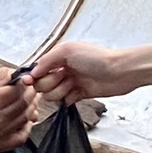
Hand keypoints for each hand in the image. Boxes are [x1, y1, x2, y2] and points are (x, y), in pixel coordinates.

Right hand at [0, 68, 34, 152]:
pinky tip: (26, 118)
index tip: (24, 77)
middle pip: (25, 101)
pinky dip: (28, 124)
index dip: (23, 81)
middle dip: (30, 91)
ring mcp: (2, 133)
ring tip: (30, 98)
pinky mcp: (3, 144)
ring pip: (27, 116)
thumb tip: (10, 74)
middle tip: (29, 86)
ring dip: (32, 105)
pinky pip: (24, 134)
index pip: (17, 88)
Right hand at [30, 41, 148, 101]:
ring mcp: (70, 83)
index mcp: (58, 57)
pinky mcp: (78, 95)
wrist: (120, 72)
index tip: (31, 81)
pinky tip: (78, 92)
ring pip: (52, 95)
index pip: (37, 70)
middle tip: (65, 76)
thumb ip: (47, 60)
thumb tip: (33, 72)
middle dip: (51, 83)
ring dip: (62, 90)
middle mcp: (62, 70)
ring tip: (75, 83)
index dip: (33, 77)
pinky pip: (64, 102)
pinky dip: (68, 99)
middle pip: (42, 84)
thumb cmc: (98, 58)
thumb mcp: (68, 50)